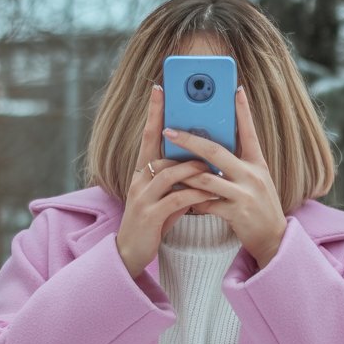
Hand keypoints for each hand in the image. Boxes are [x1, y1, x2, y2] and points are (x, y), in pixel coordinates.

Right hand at [116, 84, 222, 278]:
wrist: (130, 255)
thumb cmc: (151, 225)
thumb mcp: (165, 198)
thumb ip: (179, 182)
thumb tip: (199, 167)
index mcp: (141, 172)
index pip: (148, 136)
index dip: (153, 113)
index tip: (159, 89)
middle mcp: (139, 180)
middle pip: (160, 151)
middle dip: (184, 141)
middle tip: (206, 132)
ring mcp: (142, 197)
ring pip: (170, 173)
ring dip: (194, 168)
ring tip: (212, 167)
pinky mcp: (151, 215)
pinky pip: (177, 198)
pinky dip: (196, 194)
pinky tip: (210, 193)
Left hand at [162, 86, 287, 267]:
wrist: (274, 239)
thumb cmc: (259, 208)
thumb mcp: (257, 181)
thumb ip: (240, 164)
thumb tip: (214, 150)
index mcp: (258, 163)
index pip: (250, 131)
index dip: (242, 110)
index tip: (234, 89)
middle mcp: (252, 175)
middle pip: (216, 151)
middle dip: (189, 140)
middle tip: (169, 131)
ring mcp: (245, 193)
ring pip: (205, 178)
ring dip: (182, 174)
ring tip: (164, 168)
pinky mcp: (236, 213)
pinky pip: (206, 203)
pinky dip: (192, 202)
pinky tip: (183, 202)